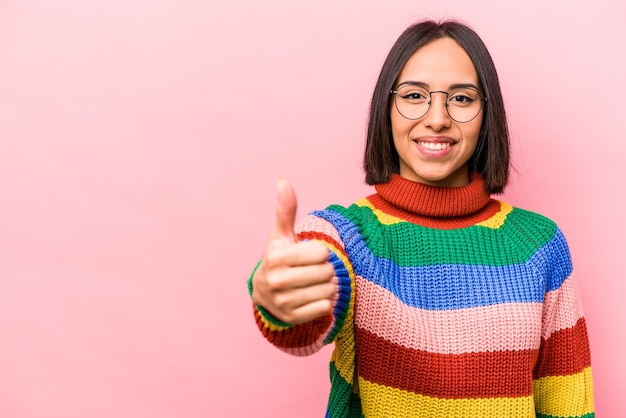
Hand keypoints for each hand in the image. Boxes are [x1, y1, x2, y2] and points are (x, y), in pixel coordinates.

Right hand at [251, 178, 336, 324]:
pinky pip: (325, 307)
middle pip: (327, 272)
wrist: (265, 294)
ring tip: (313, 283)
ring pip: (329, 290)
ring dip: (327, 285)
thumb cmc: (279, 258)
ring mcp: (284, 302)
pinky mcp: (292, 318)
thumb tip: (283, 180)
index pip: (322, 253)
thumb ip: (285, 209)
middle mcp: (277, 281)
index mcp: (276, 257)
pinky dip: (325, 302)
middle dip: (325, 269)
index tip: (309, 255)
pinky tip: (312, 297)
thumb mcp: (281, 235)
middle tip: (311, 270)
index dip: (320, 252)